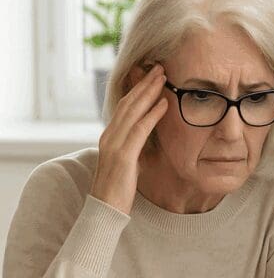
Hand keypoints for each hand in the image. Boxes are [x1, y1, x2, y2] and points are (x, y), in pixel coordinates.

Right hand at [90, 64, 168, 213]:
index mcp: (110, 136)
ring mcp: (114, 144)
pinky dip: (152, 114)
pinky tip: (164, 104)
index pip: (125, 107)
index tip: (152, 76)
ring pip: (133, 111)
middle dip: (144, 83)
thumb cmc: (119, 189)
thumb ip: (134, 148)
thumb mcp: (129, 163)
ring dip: (150, 92)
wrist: (105, 210)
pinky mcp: (123, 156)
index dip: (138, 89)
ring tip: (164, 77)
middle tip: (160, 67)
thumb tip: (145, 139)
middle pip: (129, 103)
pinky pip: (140, 130)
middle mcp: (109, 136)